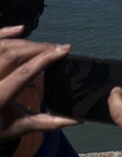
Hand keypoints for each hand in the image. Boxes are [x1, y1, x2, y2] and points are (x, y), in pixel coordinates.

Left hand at [0, 25, 76, 141]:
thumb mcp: (18, 128)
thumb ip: (47, 122)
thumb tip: (78, 119)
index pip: (24, 73)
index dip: (45, 59)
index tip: (65, 49)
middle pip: (14, 55)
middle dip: (39, 48)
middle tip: (58, 48)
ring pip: (3, 46)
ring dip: (26, 43)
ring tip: (45, 46)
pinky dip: (6, 32)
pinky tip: (21, 29)